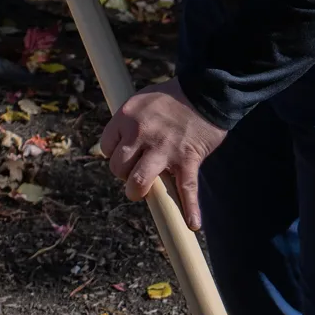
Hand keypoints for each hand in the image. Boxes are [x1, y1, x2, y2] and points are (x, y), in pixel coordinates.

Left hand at [100, 79, 225, 230]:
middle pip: (118, 167)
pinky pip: (186, 188)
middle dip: (125, 175)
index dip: (115, 155)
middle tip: (136, 174)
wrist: (207, 91)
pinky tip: (193, 223)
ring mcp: (164, 148)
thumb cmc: (174, 97)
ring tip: (146, 195)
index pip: (106, 147)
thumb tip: (124, 147)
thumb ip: (131, 123)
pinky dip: (190, 207)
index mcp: (127, 117)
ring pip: (140, 181)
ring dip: (139, 192)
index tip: (127, 157)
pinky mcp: (187, 159)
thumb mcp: (142, 101)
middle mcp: (141, 133)